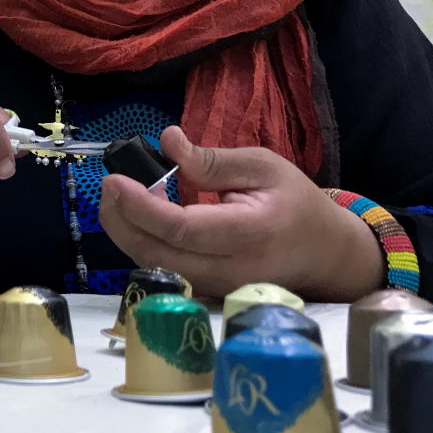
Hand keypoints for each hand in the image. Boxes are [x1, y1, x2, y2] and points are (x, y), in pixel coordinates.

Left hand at [98, 126, 383, 300]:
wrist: (324, 254)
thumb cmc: (294, 204)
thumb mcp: (263, 167)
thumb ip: (211, 160)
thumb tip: (166, 140)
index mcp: (250, 233)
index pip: (182, 228)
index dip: (141, 207)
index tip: (114, 181)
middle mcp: (231, 270)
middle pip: (159, 255)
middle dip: (121, 221)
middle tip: (109, 186)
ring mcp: (218, 288)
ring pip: (156, 267)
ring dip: (127, 234)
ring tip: (119, 198)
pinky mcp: (209, 293)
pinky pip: (165, 272)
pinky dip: (143, 245)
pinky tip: (137, 219)